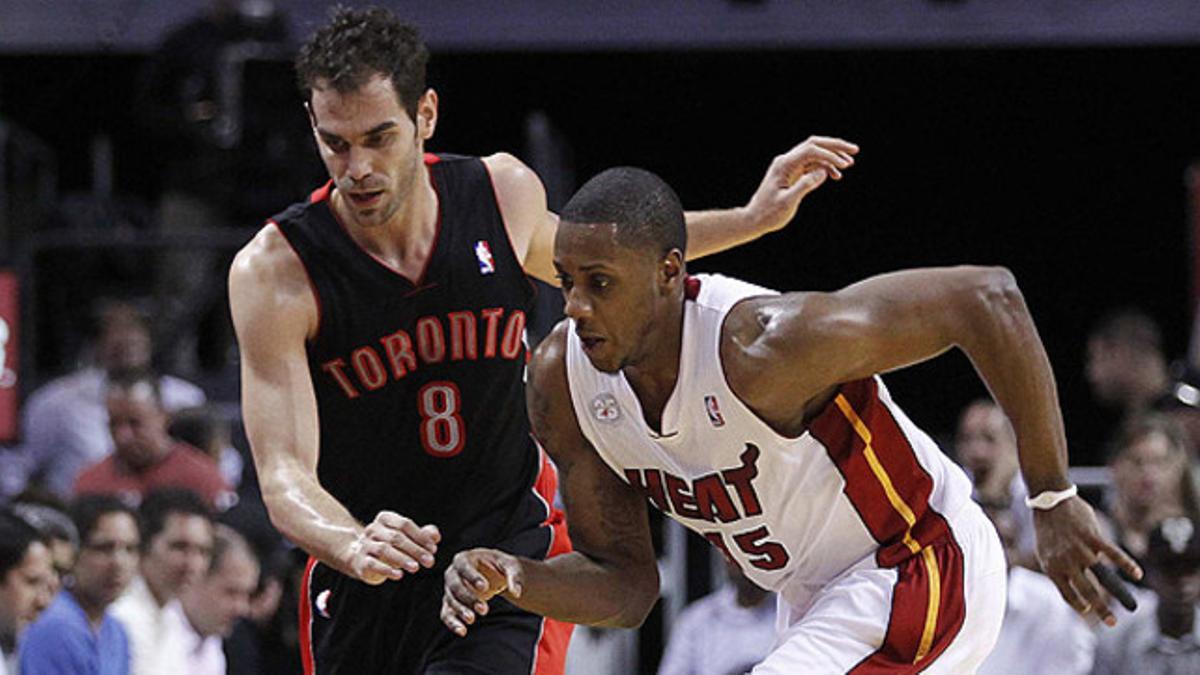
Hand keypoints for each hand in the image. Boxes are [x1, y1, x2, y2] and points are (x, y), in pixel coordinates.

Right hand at [342, 511, 439, 584]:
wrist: (362, 558)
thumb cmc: (390, 546)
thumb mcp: (407, 538)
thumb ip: (423, 535)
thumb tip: (436, 536)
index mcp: (385, 519)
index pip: (405, 524)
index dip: (420, 536)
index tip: (433, 549)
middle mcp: (373, 529)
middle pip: (396, 537)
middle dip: (415, 550)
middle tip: (429, 561)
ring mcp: (365, 544)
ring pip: (384, 549)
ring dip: (402, 559)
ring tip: (416, 568)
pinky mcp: (360, 561)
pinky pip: (373, 564)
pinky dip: (386, 569)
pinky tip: (399, 575)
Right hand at [441, 548, 523, 636]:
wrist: (494, 574)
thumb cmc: (500, 566)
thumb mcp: (511, 566)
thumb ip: (514, 577)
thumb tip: (517, 592)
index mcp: (464, 558)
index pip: (463, 566)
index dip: (472, 577)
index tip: (485, 587)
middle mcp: (453, 573)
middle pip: (455, 586)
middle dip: (468, 598)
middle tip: (484, 609)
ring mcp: (450, 589)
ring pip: (451, 601)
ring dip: (461, 611)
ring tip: (473, 619)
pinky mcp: (450, 603)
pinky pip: (447, 614)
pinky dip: (453, 623)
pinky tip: (462, 631)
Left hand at [743, 135, 859, 233]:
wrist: (755, 219)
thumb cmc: (769, 213)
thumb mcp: (787, 202)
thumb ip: (804, 186)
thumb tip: (823, 172)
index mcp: (784, 165)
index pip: (810, 150)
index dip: (829, 154)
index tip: (845, 165)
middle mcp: (786, 161)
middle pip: (814, 144)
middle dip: (835, 146)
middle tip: (855, 150)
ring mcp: (790, 166)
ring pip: (815, 153)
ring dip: (832, 156)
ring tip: (849, 165)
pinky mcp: (793, 173)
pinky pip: (812, 164)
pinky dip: (825, 167)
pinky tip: (835, 176)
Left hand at [1033, 496, 1141, 626]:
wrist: (1048, 502)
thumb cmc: (1049, 529)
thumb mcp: (1045, 552)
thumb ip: (1060, 568)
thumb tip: (1075, 581)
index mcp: (1052, 568)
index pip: (1068, 594)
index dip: (1079, 605)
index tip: (1088, 611)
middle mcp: (1067, 562)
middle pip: (1086, 591)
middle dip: (1100, 609)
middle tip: (1111, 623)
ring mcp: (1081, 550)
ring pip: (1103, 577)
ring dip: (1118, 593)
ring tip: (1130, 608)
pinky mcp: (1093, 538)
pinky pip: (1113, 554)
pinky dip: (1126, 564)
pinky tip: (1137, 574)